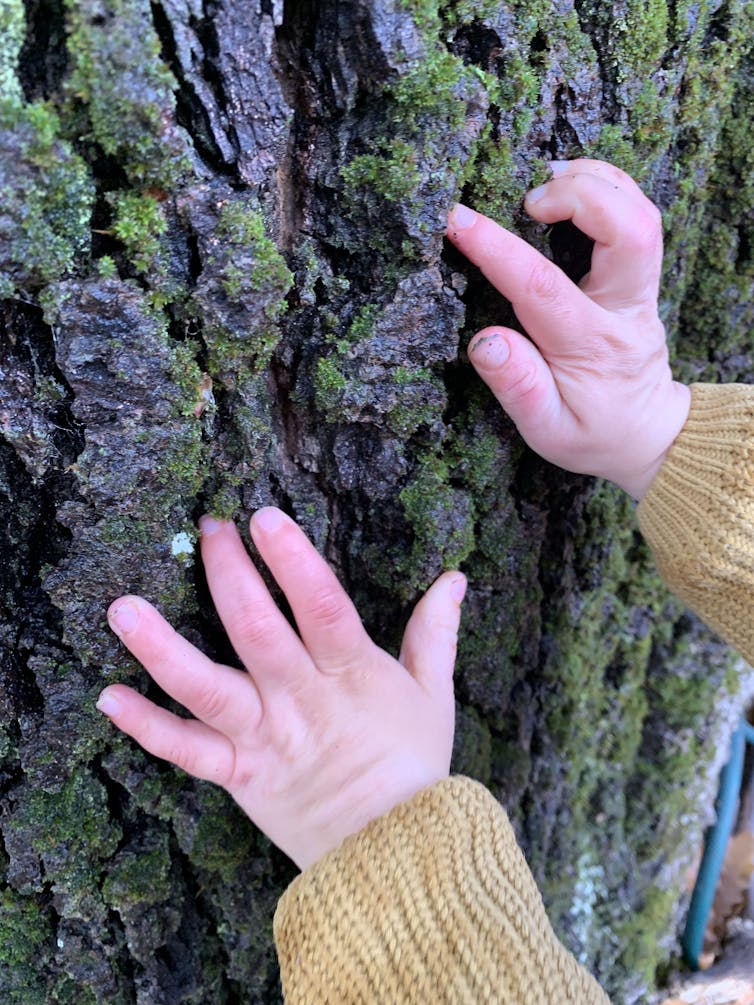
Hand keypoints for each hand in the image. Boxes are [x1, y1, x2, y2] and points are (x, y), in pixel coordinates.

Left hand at [97, 508, 464, 869]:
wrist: (393, 856)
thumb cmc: (414, 768)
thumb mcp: (432, 695)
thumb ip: (436, 633)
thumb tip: (455, 578)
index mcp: (351, 675)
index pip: (321, 606)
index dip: (293, 562)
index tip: (263, 517)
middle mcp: (301, 701)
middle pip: (256, 631)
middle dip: (228, 575)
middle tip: (206, 528)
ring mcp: (265, 738)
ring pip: (206, 689)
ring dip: (160, 647)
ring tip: (122, 607)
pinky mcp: (240, 775)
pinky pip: (186, 752)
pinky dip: (146, 726)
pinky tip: (108, 695)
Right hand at [447, 158, 690, 498]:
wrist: (645, 436)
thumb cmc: (590, 435)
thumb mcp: (547, 431)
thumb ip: (518, 387)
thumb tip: (485, 341)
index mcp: (591, 347)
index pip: (541, 285)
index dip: (495, 246)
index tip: (456, 219)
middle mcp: (625, 311)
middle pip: (630, 231)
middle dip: (580, 195)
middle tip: (529, 198)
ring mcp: (642, 291)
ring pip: (642, 216)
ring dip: (599, 183)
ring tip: (548, 181)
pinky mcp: (644, 280)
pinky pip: (641, 219)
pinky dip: (611, 190)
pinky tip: (575, 186)